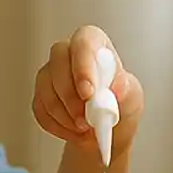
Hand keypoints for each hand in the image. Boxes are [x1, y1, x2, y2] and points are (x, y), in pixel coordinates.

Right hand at [31, 25, 143, 155]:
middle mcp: (69, 53)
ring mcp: (51, 72)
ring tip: (85, 128)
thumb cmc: (120, 104)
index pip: (84, 42)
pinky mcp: (40, 94)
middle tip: (86, 120)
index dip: (83, 66)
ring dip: (65, 115)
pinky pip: (41, 109)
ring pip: (47, 88)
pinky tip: (73, 130)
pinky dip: (58, 126)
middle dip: (70, 96)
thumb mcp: (132, 96)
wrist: (108, 130)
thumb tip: (115, 89)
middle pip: (59, 62)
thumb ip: (124, 89)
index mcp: (95, 44)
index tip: (88, 93)